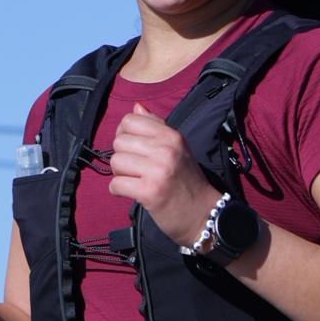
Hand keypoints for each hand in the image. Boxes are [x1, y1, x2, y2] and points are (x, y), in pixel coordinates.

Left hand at [106, 107, 220, 245]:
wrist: (203, 213)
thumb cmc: (187, 181)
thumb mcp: (177, 147)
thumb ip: (156, 127)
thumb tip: (136, 107)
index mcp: (171, 136)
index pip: (130, 121)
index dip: (123, 134)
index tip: (131, 148)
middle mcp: (165, 150)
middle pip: (119, 142)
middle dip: (121, 156)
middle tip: (134, 169)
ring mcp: (157, 171)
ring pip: (116, 162)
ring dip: (119, 174)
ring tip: (133, 180)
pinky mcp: (149, 192)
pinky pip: (116, 185)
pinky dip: (118, 191)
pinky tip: (131, 193)